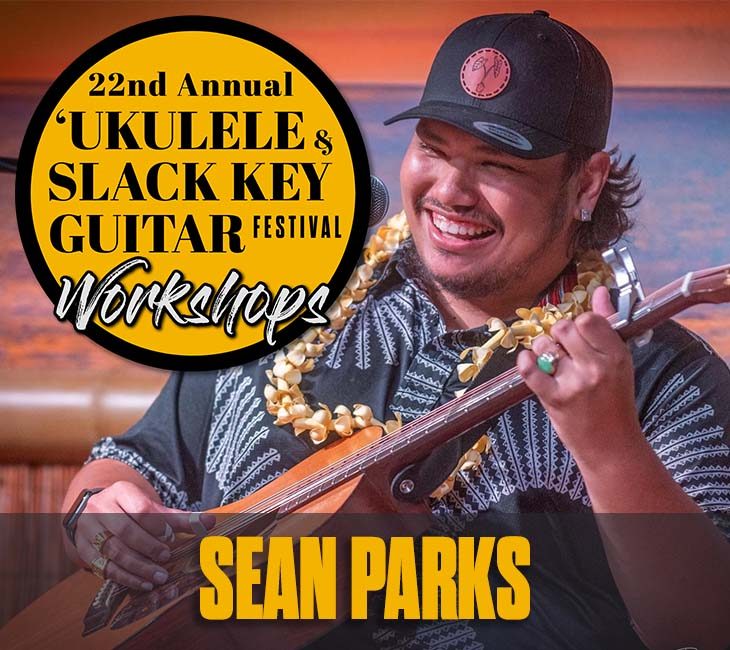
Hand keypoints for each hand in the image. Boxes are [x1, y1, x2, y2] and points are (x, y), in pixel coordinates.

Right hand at [70, 481, 214, 590]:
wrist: (96, 511)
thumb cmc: (131, 509)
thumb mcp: (152, 507)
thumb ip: (179, 517)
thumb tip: (210, 522)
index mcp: (121, 491)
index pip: (141, 509)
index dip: (158, 526)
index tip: (171, 538)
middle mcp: (100, 508)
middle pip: (126, 531)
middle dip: (149, 547)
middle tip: (167, 558)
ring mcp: (89, 529)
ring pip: (114, 551)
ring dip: (139, 567)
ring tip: (159, 577)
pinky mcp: (84, 550)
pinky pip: (104, 567)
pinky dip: (125, 577)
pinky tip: (142, 584)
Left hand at [516, 287, 644, 469]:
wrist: (611, 447)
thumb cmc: (614, 403)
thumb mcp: (619, 364)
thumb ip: (607, 326)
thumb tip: (601, 292)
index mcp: (617, 356)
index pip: (589, 319)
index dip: (578, 323)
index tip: (578, 334)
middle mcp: (597, 367)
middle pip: (564, 328)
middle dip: (559, 335)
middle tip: (563, 349)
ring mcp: (575, 383)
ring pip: (545, 346)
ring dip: (543, 350)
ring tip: (552, 363)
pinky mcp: (555, 399)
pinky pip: (530, 371)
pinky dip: (525, 363)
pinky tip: (528, 362)